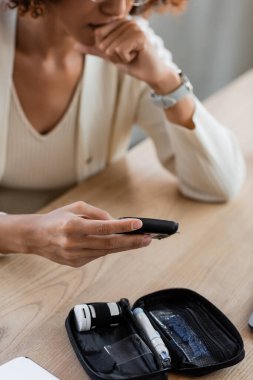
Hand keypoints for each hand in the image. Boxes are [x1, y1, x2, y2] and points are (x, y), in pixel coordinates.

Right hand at [18, 202, 150, 266]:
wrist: (35, 236)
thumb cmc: (57, 218)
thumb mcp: (75, 207)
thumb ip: (96, 213)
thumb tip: (116, 222)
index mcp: (72, 225)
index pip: (103, 227)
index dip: (123, 226)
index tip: (139, 224)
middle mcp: (73, 242)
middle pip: (109, 244)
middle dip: (131, 241)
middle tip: (148, 238)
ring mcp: (74, 255)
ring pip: (106, 252)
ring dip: (125, 247)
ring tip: (141, 241)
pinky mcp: (75, 263)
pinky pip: (97, 255)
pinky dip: (110, 249)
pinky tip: (121, 244)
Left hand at [74, 19, 176, 90]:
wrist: (151, 73)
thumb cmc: (133, 63)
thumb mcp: (111, 55)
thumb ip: (95, 49)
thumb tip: (75, 45)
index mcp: (119, 22)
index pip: (97, 35)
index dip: (105, 49)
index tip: (120, 52)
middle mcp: (126, 21)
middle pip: (103, 42)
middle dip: (113, 55)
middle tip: (128, 55)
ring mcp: (133, 26)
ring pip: (111, 48)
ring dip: (120, 58)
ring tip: (132, 56)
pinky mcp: (139, 36)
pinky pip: (119, 50)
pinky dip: (126, 59)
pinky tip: (136, 56)